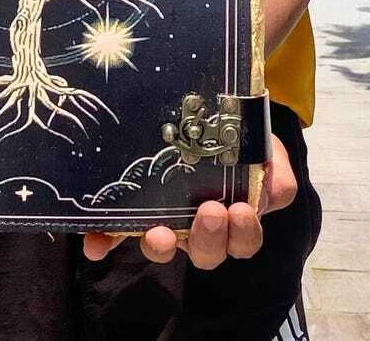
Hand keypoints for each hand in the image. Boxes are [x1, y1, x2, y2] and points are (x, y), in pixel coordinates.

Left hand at [83, 133, 296, 267]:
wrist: (209, 116)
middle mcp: (198, 226)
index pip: (240, 240)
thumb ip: (274, 172)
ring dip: (160, 244)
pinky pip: (117, 230)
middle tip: (210, 212)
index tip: (241, 211)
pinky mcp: (132, 209)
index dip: (240, 235)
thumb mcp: (265, 153)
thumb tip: (272, 185)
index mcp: (233, 216)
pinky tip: (95, 244)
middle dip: (208, 239)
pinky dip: (106, 240)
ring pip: (163, 245)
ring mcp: (165, 218)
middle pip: (205, 252)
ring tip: (160, 232)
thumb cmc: (239, 141)